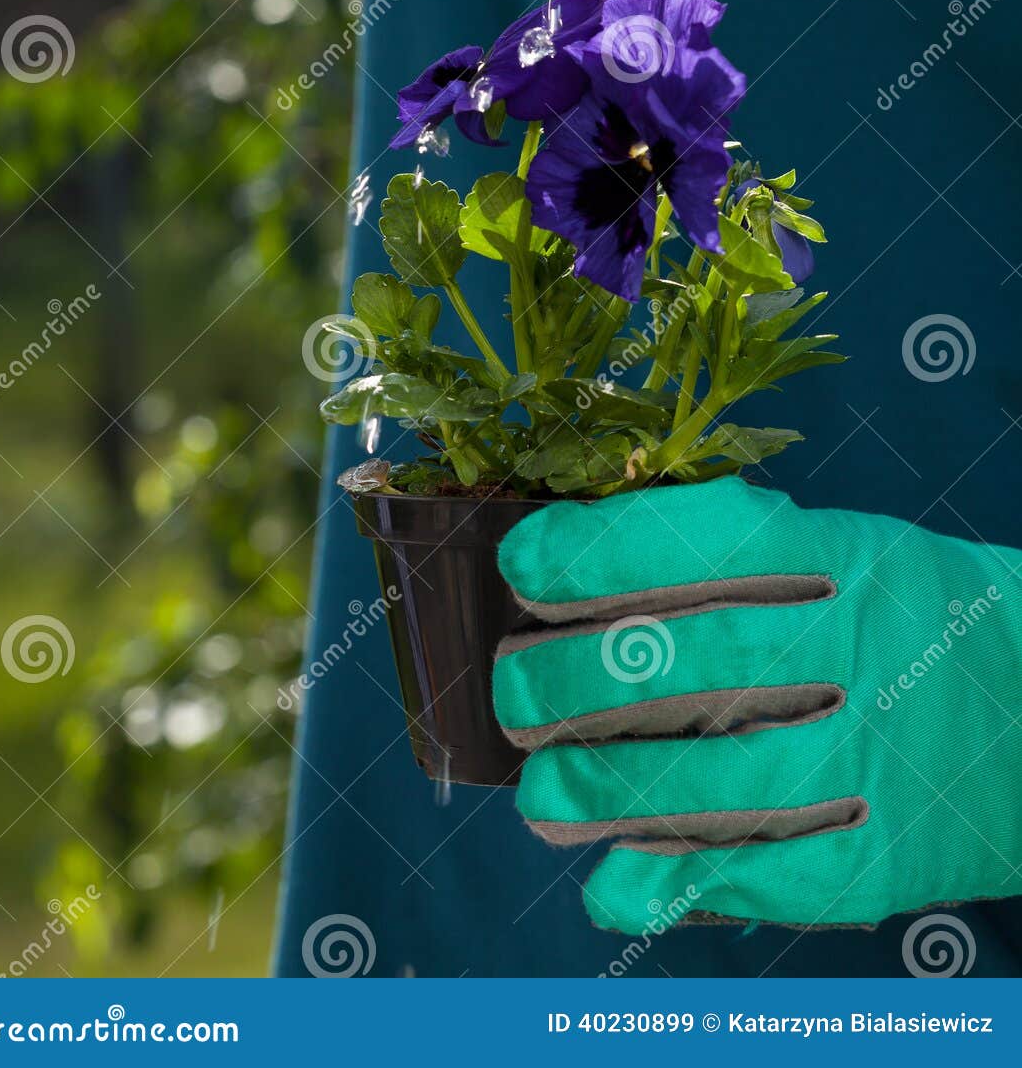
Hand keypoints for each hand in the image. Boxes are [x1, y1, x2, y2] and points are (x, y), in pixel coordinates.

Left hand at [493, 476, 1021, 932]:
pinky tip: (613, 883)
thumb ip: (737, 556)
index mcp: (845, 557)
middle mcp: (863, 649)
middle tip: (514, 690)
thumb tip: (578, 568)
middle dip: (580, 676)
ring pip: (729, 778)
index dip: (600, 549)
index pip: (707, 540)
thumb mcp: (846, 548)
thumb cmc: (910, 614)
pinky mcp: (891, 850)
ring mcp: (881, 755)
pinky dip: (685, 883)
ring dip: (613, 788)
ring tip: (541, 793)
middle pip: (701, 658)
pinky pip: (777, 876)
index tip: (522, 563)